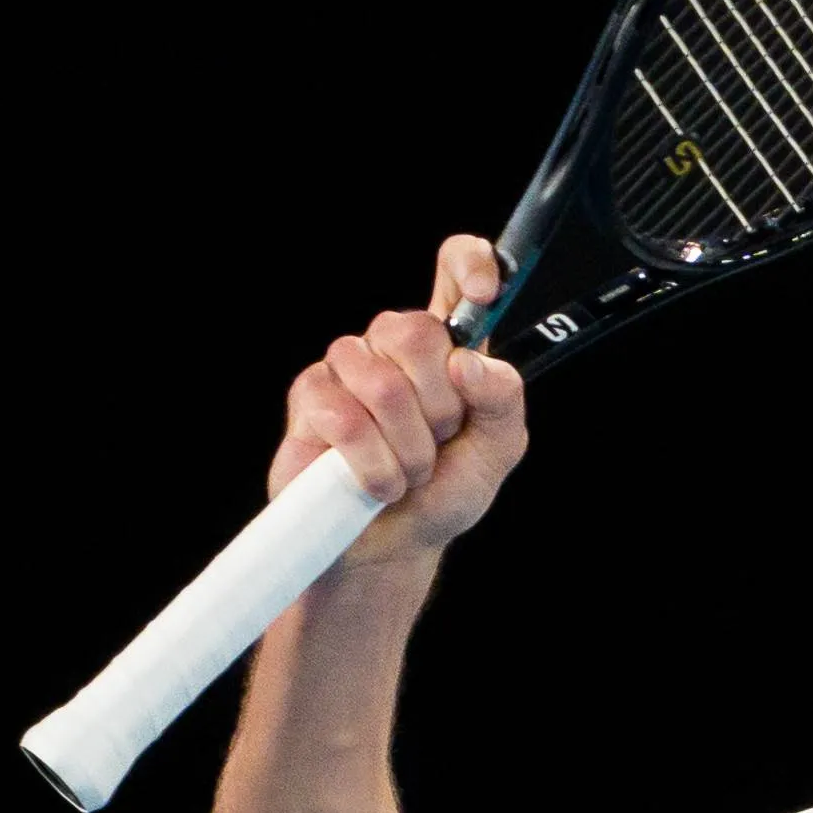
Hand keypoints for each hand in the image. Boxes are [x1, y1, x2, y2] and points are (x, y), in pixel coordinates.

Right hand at [270, 235, 529, 563]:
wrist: (393, 548)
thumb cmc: (442, 492)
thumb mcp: (496, 451)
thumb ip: (502, 402)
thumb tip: (469, 363)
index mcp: (445, 346)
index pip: (453, 269)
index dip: (469, 264)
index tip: (483, 293)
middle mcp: (392, 346)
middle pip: (417, 331)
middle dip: (440, 405)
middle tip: (438, 442)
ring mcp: (347, 367)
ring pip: (383, 384)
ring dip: (409, 447)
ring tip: (408, 472)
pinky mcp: (310, 399)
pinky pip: (346, 419)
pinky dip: (376, 466)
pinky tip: (378, 483)